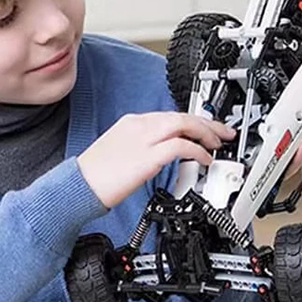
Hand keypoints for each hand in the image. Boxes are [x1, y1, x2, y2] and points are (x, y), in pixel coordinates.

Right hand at [78, 112, 235, 208]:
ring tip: (217, 145)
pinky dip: (198, 151)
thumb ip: (142, 147)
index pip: (170, 115)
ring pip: (184, 124)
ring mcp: (144, 139)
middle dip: (207, 123)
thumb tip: (162, 154)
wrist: (78, 185)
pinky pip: (182, 146)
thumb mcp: (120, 151)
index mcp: (132, 123)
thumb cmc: (95, 175)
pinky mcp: (148, 156)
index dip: (193, 121)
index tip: (205, 129)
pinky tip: (204, 160)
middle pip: (182, 116)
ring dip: (206, 134)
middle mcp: (140, 126)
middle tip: (223, 133)